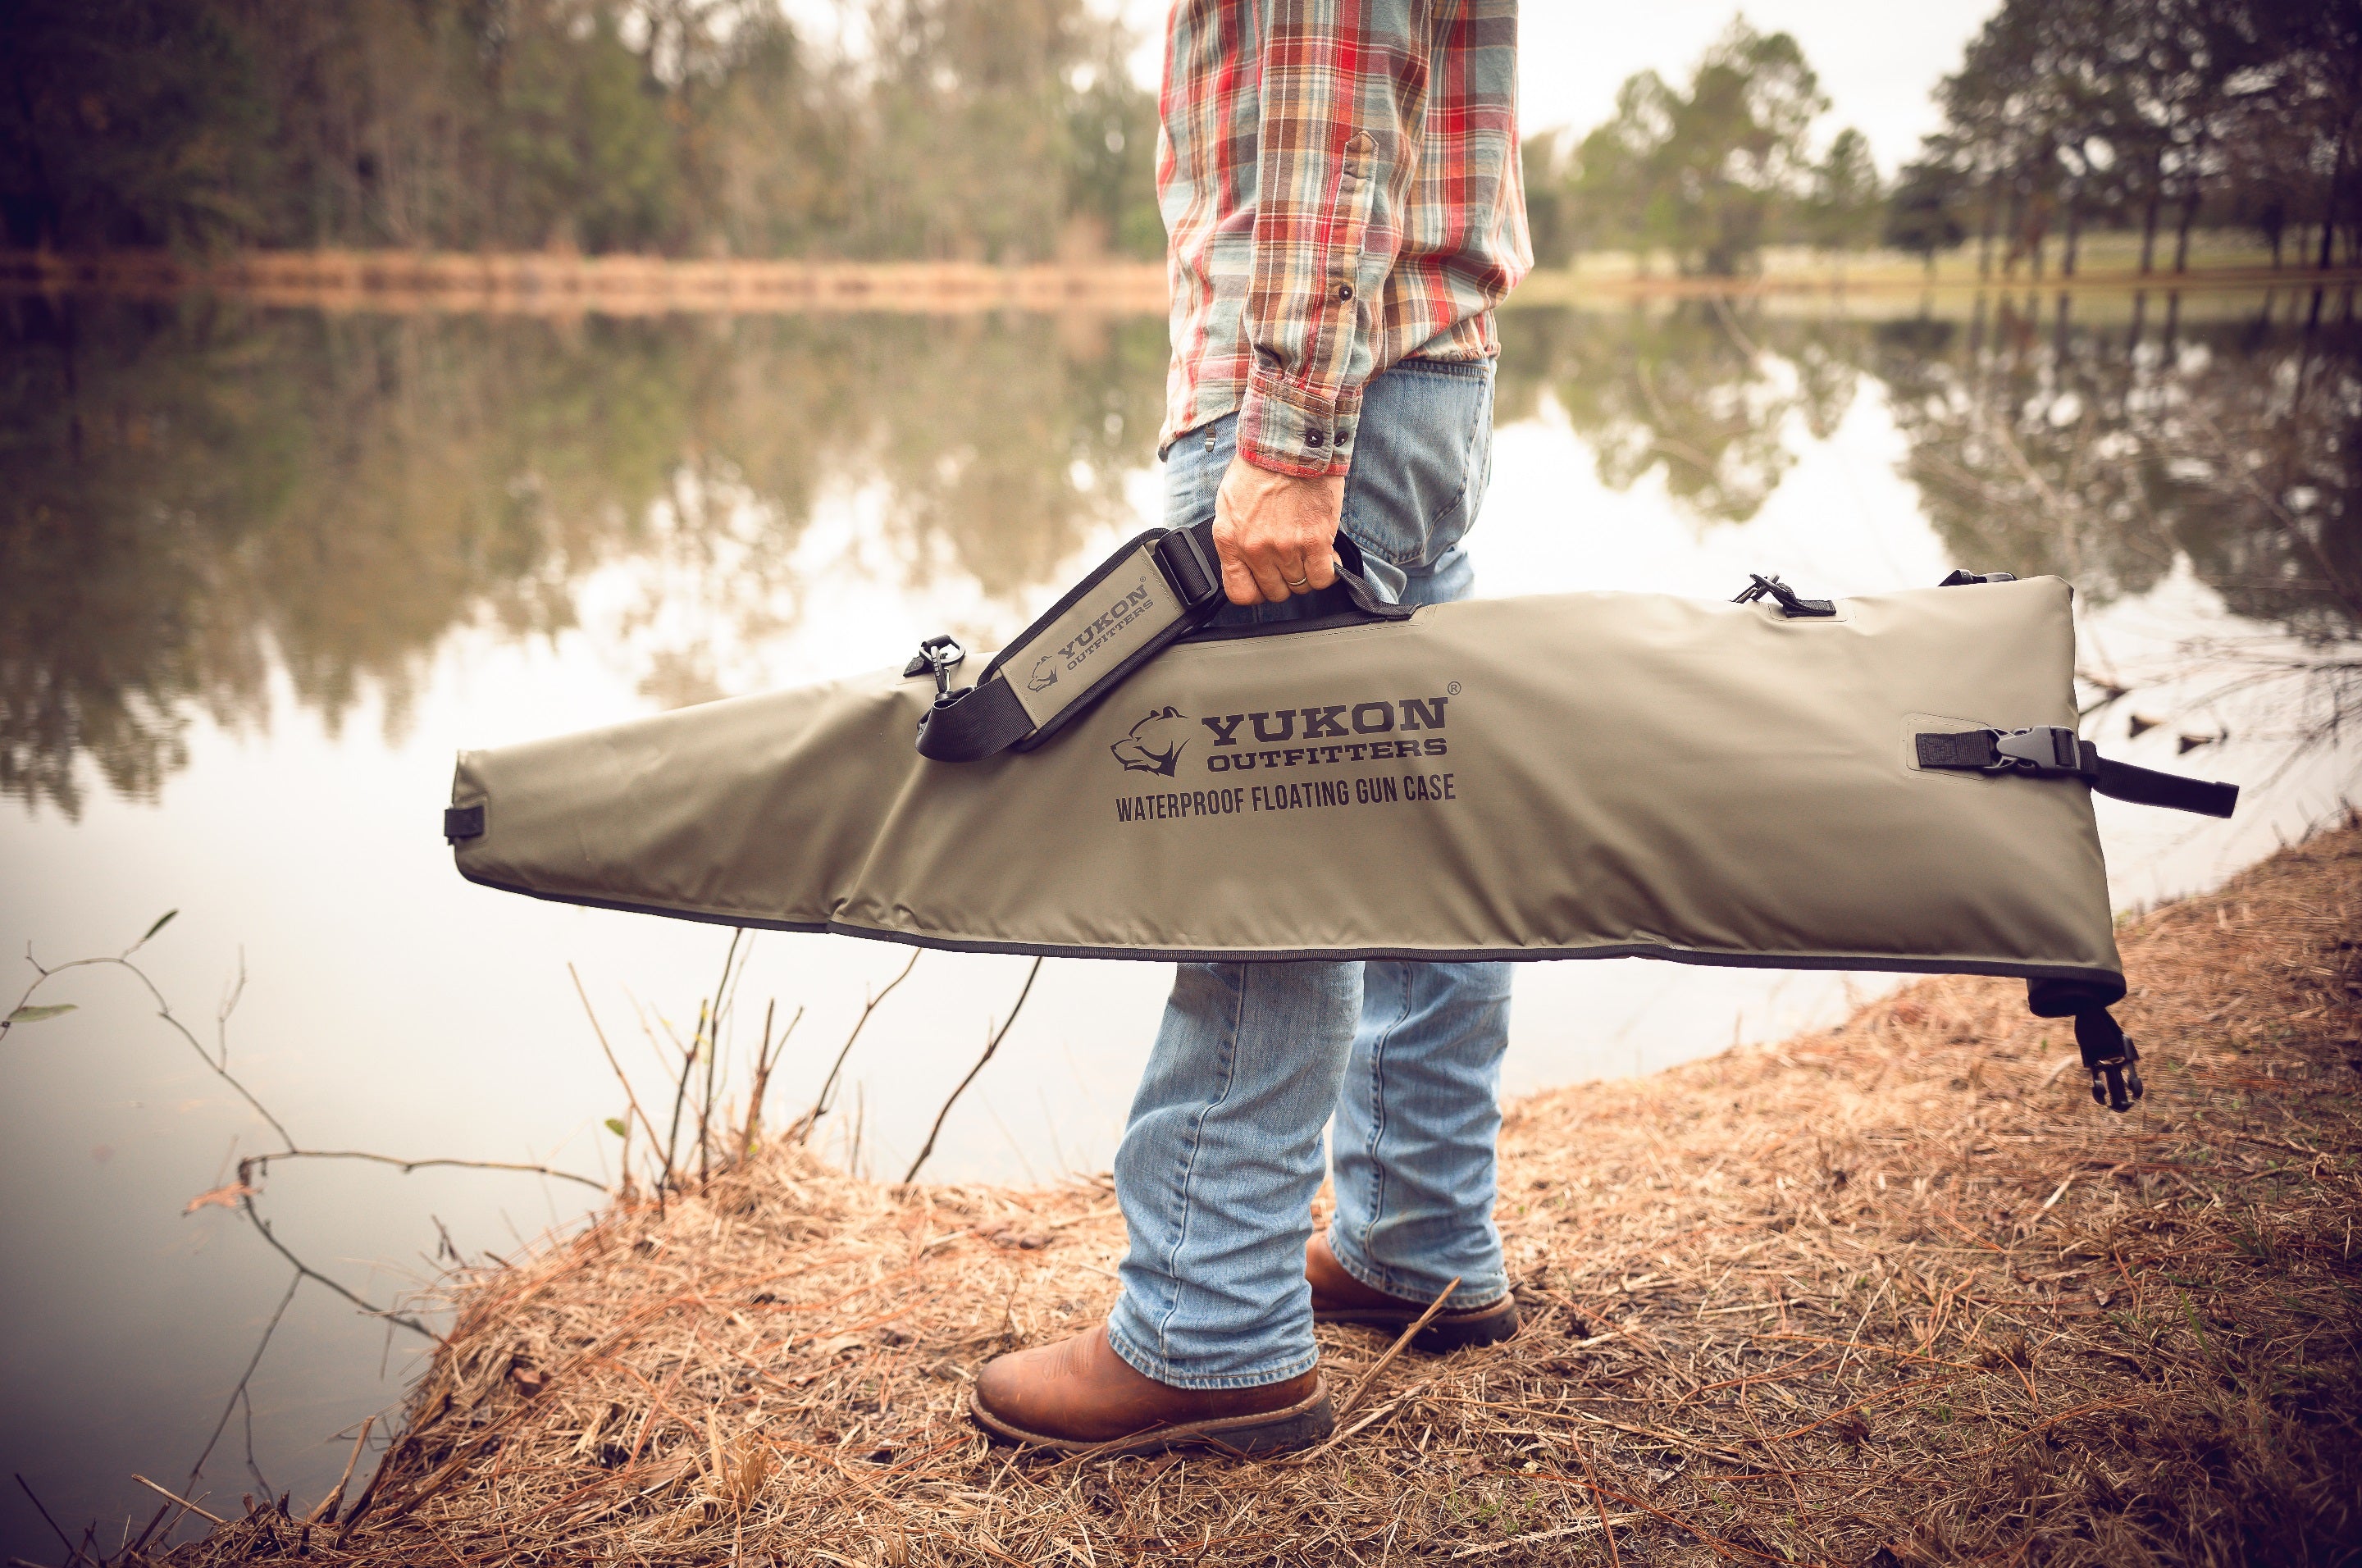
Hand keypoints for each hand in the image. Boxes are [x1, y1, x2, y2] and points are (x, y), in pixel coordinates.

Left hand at [1212, 454, 1344, 604]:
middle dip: (1285, 581)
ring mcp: (1286, 547)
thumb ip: (1235, 538)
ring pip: (1301, 586)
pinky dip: (1328, 572)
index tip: (1266, 583)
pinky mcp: (1315, 541)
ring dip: (1307, 573)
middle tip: (1292, 562)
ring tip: (1310, 553)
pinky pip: (1323, 577)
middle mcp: (1256, 549)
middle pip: (1275, 592)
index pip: (1240, 593)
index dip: (1257, 593)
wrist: (1289, 442)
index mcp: (1230, 540)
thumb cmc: (1259, 467)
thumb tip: (1245, 563)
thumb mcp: (1228, 504)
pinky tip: (1327, 557)